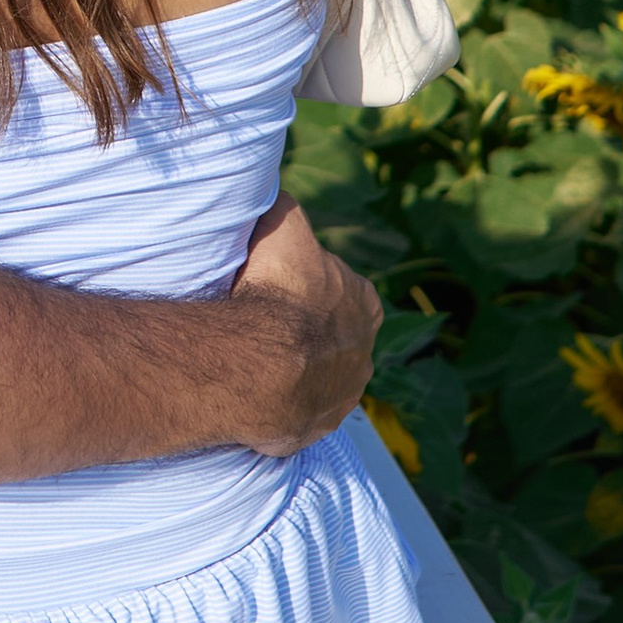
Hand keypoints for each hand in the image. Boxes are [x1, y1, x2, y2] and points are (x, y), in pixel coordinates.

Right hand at [226, 196, 381, 457]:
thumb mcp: (283, 224)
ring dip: (298, 368)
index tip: (282, 285)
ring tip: (256, 358)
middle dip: (309, 329)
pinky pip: (302, 410)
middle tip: (266, 322)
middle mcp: (365, 352)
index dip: (312, 284)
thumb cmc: (276, 290)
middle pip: (336, 333)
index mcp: (366, 304)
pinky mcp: (319, 426)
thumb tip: (279, 196)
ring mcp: (344, 395)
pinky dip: (284, 401)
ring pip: (323, 375)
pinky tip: (258, 389)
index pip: (345, 288)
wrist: (263, 364)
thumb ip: (286, 207)